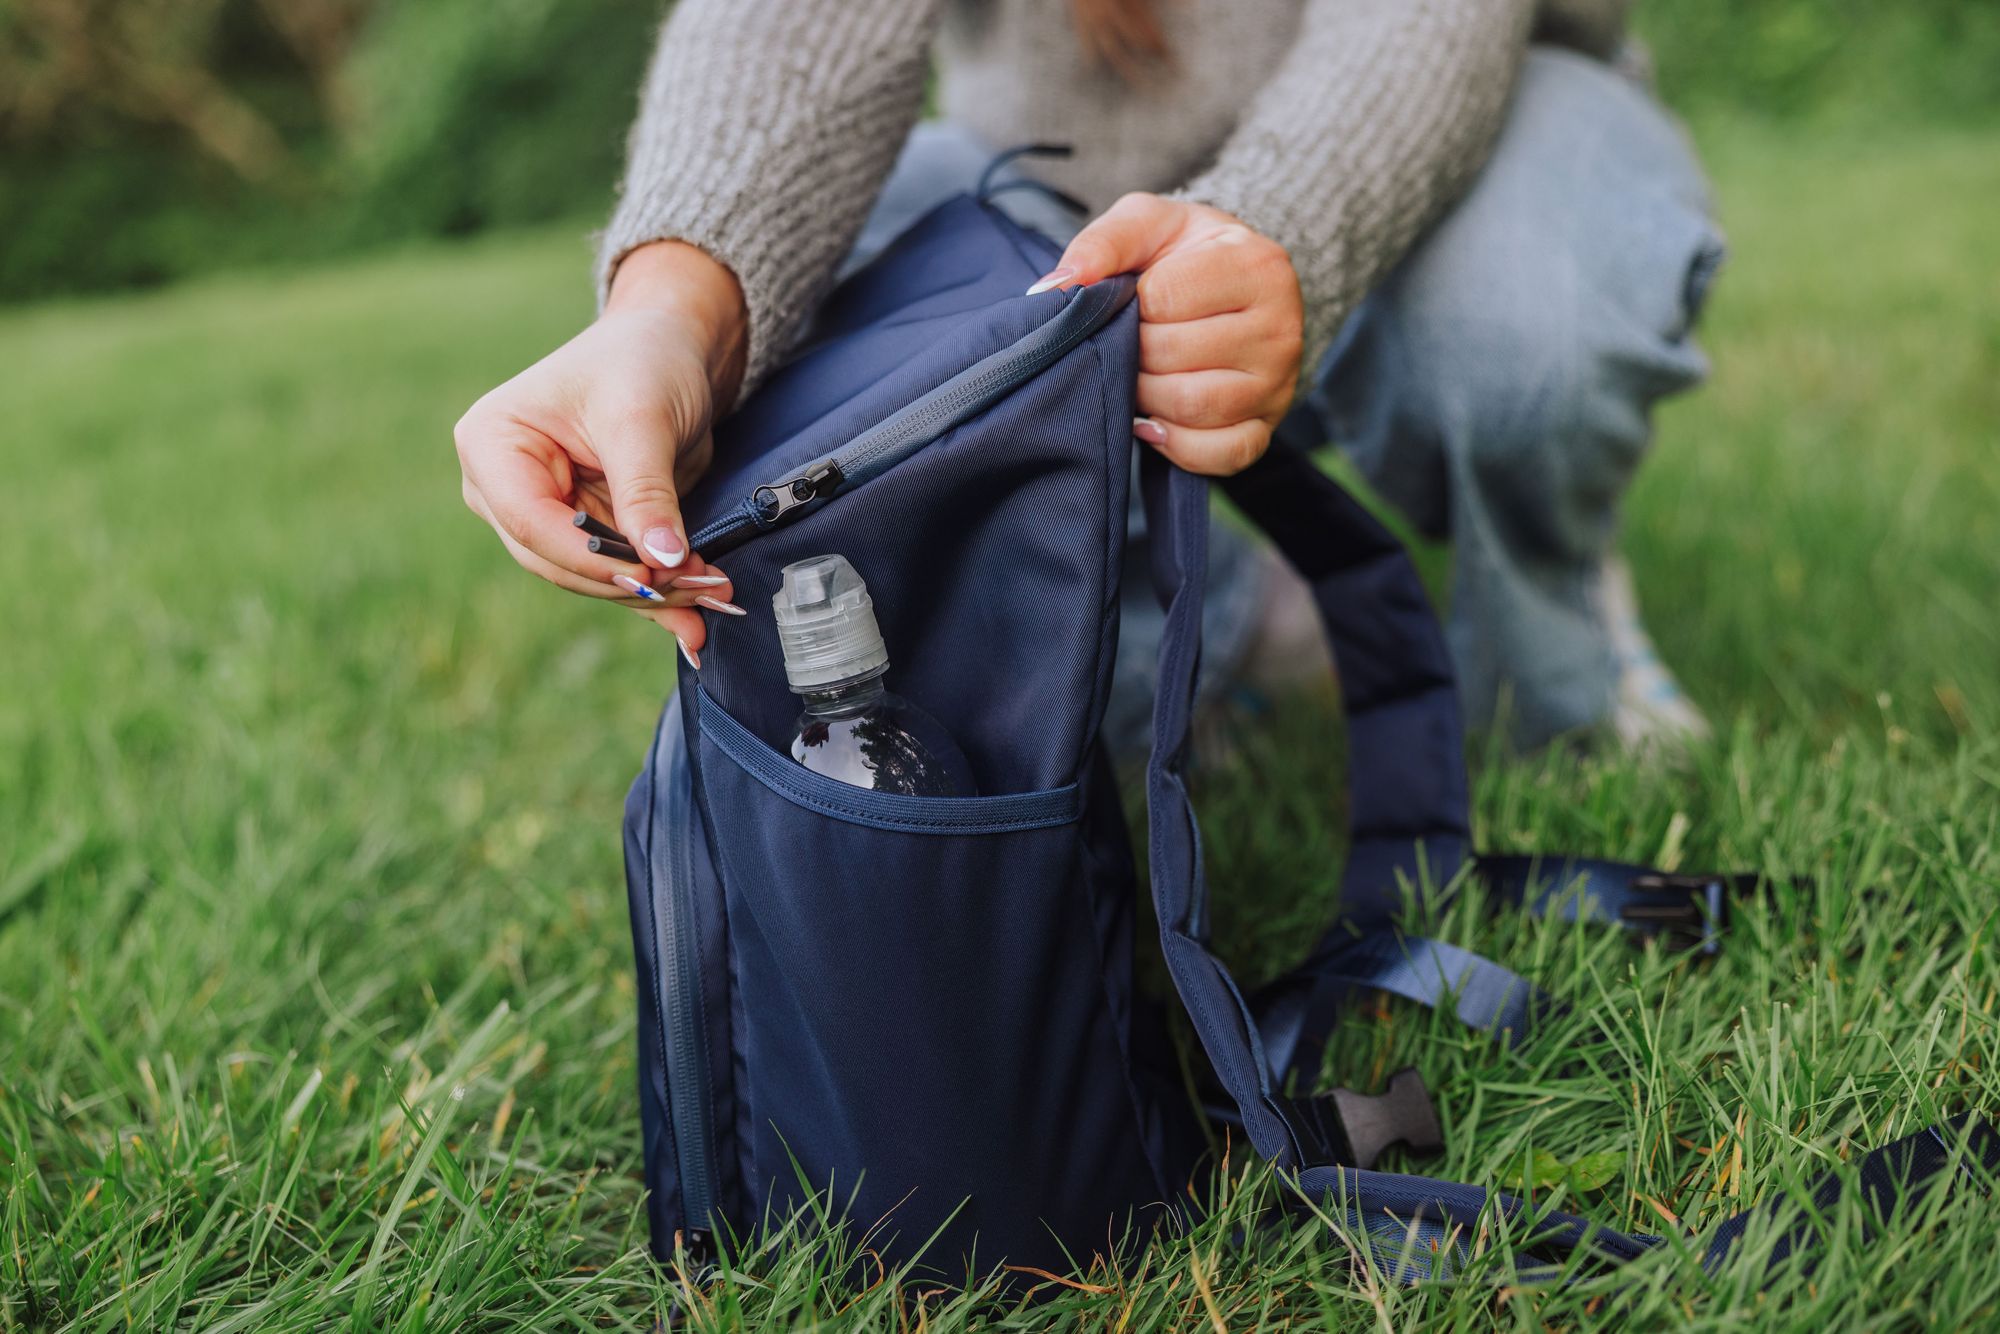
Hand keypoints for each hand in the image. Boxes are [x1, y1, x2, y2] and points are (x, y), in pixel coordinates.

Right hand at [454, 242, 749, 660]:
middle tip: (703, 591)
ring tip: (715, 600)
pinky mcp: (583, 530)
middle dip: (632, 581)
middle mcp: (503, 486)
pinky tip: (699, 617)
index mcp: (491, 445)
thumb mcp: (642, 419)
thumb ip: (645, 491)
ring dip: (654, 595)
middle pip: (559, 560)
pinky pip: (617, 573)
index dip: (592, 558)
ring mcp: (541, 513)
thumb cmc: (642, 360)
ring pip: (591, 577)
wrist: (669, 347)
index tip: (653, 575)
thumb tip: (661, 563)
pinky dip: (660, 594)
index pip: (531, 522)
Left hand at [1028, 194, 1303, 474]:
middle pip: (1174, 356)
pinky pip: (1222, 454)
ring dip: (1145, 397)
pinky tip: (1151, 422)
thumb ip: (1104, 243)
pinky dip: (1176, 446)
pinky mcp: (1266, 428)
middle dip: (1132, 351)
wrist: (1231, 286)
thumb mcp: (1148, 224)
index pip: (1166, 298)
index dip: (1133, 303)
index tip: (1137, 297)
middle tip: (1127, 341)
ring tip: (1136, 375)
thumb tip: (1056, 288)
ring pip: (1193, 407)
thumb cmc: (1186, 253)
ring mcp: (1277, 385)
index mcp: (1258, 266)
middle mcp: (1280, 327)